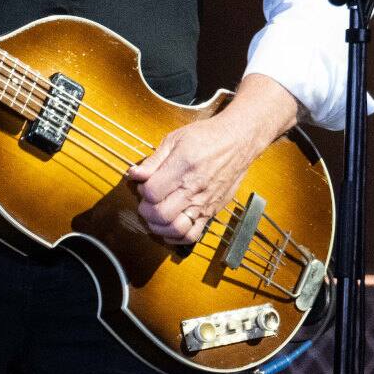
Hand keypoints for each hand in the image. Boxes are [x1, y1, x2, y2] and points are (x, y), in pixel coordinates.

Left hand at [126, 76, 295, 247]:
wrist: (238, 141)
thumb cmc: (207, 137)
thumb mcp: (175, 139)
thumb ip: (153, 160)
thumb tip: (134, 174)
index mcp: (183, 167)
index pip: (152, 192)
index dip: (142, 190)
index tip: (145, 183)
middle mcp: (194, 188)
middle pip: (160, 214)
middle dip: (146, 210)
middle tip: (148, 201)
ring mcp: (205, 202)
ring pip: (175, 229)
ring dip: (159, 226)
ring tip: (157, 215)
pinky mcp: (212, 211)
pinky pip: (193, 235)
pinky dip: (177, 237)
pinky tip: (171, 226)